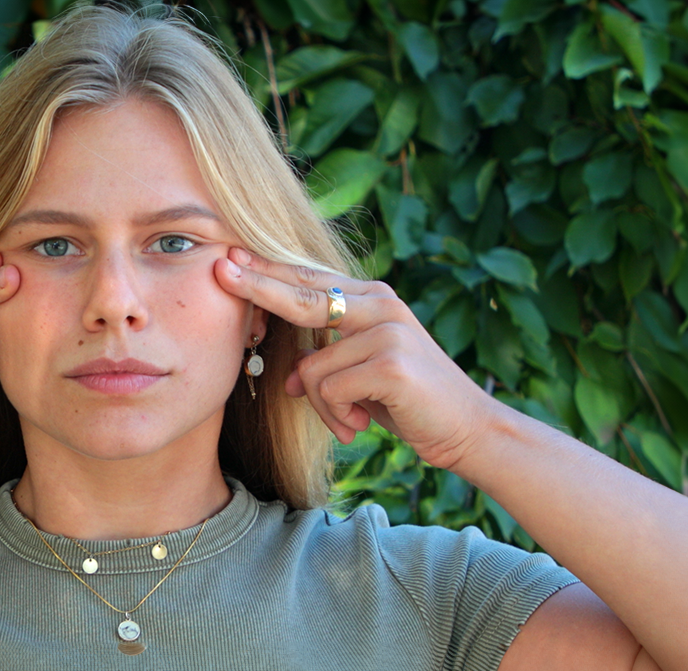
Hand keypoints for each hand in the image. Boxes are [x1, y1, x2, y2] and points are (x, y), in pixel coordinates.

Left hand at [214, 247, 497, 471]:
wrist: (468, 429)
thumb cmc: (408, 402)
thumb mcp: (361, 376)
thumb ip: (328, 364)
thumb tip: (286, 377)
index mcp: (372, 300)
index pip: (310, 282)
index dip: (267, 272)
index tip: (229, 258)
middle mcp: (381, 305)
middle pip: (302, 297)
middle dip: (257, 287)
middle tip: (219, 272)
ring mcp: (387, 330)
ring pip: (311, 367)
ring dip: (322, 406)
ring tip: (351, 421)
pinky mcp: (390, 362)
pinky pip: (328, 389)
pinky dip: (336, 415)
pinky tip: (362, 424)